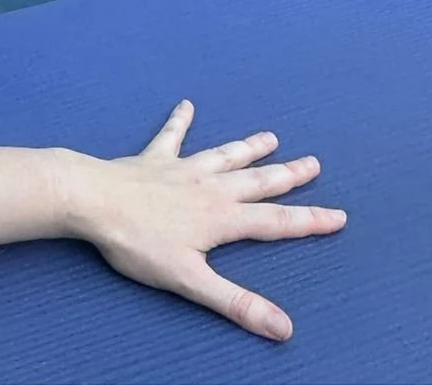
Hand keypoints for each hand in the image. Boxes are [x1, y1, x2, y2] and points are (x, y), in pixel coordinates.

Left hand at [70, 101, 345, 340]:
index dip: (309, 221)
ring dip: (248, 147)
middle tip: (315, 162)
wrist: (91, 199)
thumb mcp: (190, 280)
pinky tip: (186, 104)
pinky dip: (181, 121)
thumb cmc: (138, 243)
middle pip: (256, 181)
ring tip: (271, 136)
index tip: (340, 215)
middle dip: (288, 175)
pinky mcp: (152, 158)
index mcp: (221, 218)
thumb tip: (284, 328)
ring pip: (223, 155)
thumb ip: (237, 303)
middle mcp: (208, 187)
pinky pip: (171, 136)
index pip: (275, 222)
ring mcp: (180, 168)